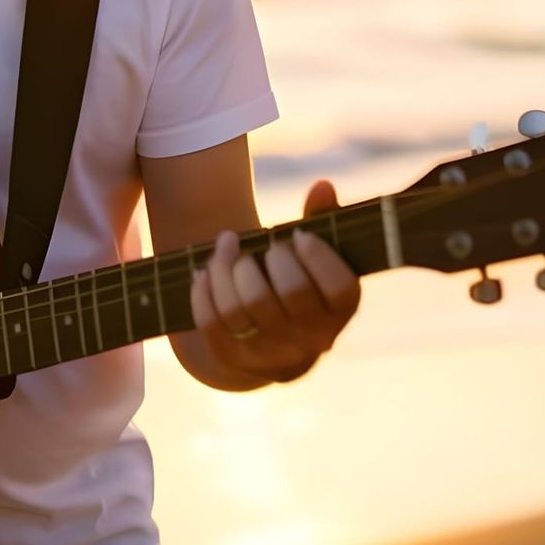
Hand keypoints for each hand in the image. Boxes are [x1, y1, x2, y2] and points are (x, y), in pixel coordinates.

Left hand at [188, 179, 361, 385]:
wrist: (268, 340)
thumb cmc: (298, 279)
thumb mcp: (316, 254)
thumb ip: (321, 218)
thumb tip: (322, 185)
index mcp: (341, 312)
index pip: (340, 288)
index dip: (318, 256)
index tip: (297, 235)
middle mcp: (312, 341)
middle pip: (290, 292)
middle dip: (271, 256)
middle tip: (265, 245)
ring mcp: (272, 355)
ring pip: (242, 306)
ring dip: (227, 265)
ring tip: (227, 244)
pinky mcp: (234, 359)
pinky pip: (211, 321)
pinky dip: (203, 289)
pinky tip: (205, 270)